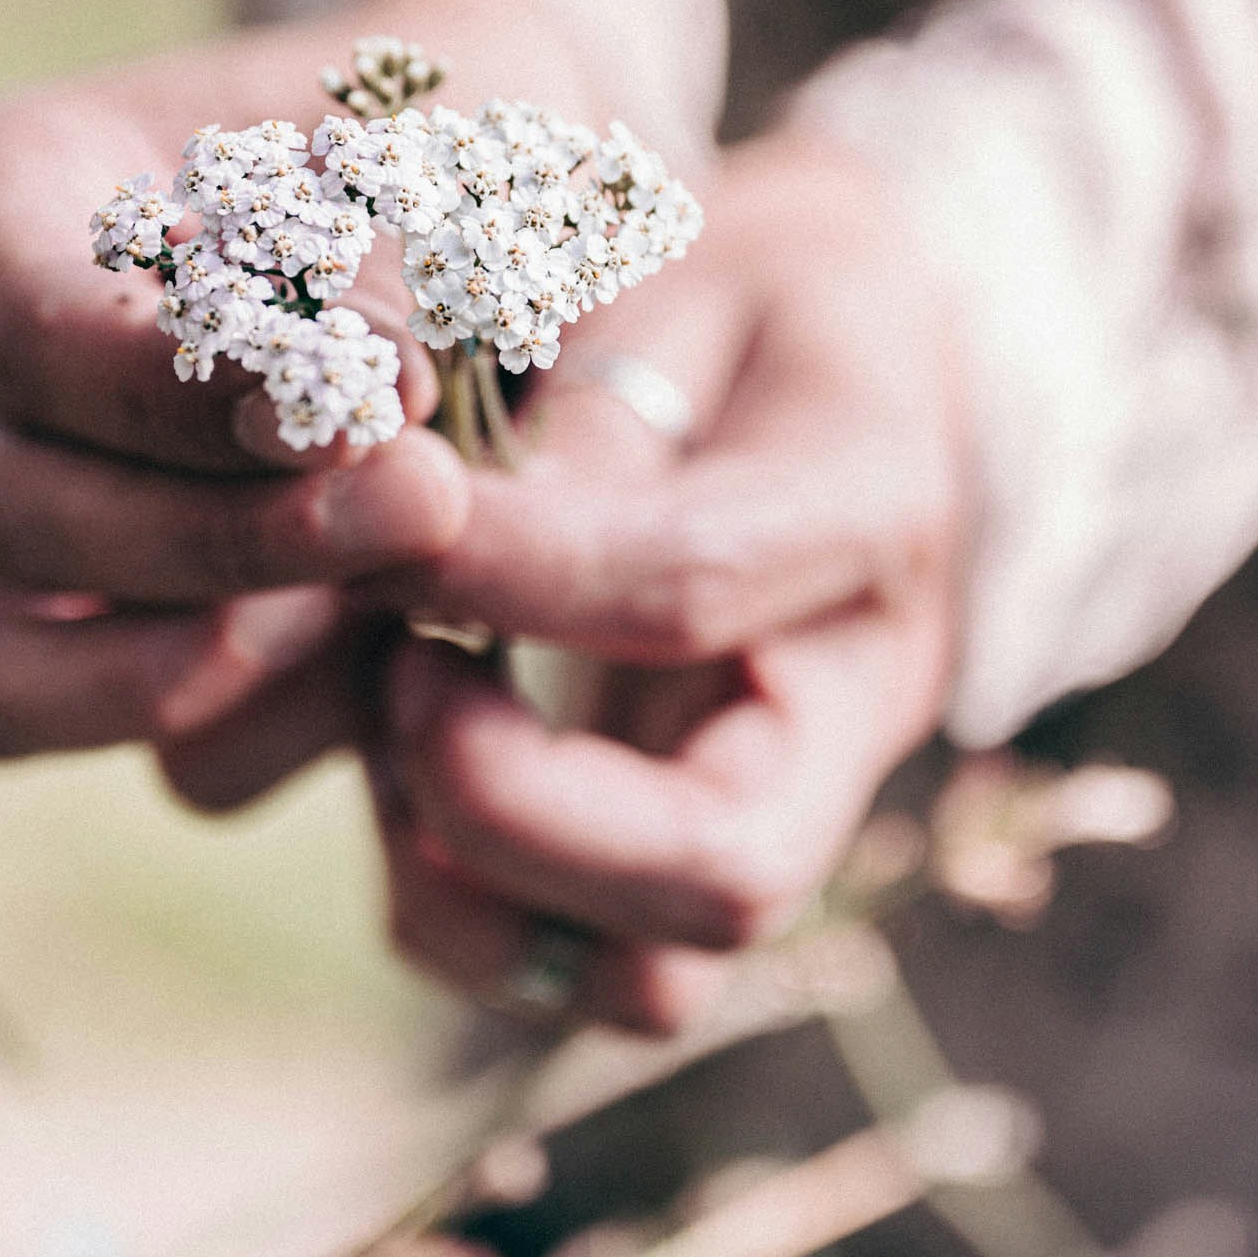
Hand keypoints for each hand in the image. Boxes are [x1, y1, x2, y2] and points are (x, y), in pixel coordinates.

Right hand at [0, 0, 628, 810]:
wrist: (526, 211)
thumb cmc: (480, 135)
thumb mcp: (473, 139)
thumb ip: (413, 254)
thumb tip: (364, 399)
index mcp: (4, 194)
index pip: (36, 327)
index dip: (193, 393)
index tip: (386, 397)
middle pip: (22, 508)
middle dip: (229, 536)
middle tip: (434, 501)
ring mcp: (29, 524)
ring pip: (17, 669)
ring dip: (225, 660)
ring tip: (412, 600)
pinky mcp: (119, 656)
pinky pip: (126, 750)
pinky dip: (266, 731)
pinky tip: (400, 664)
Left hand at [369, 132, 969, 1031]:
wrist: (840, 357)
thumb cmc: (749, 297)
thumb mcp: (690, 276)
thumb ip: (597, 399)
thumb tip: (450, 530)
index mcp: (869, 514)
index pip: (694, 590)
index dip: (514, 571)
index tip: (394, 509)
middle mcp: (846, 711)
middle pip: (719, 878)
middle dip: (509, 803)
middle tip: (398, 673)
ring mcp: (772, 808)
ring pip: (643, 981)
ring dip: (468, 884)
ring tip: (389, 721)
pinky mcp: (677, 857)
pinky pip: (565, 972)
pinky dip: (447, 900)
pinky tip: (396, 754)